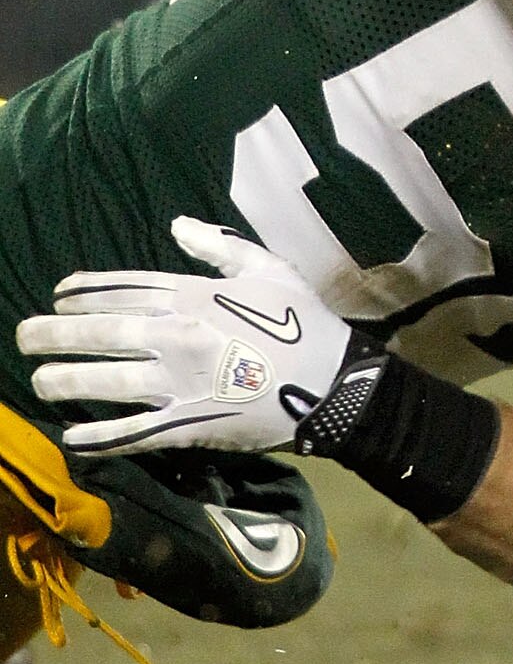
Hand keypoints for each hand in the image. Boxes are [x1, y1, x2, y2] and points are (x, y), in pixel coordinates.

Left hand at [17, 217, 351, 456]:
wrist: (330, 382)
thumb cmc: (300, 320)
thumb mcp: (267, 267)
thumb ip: (219, 247)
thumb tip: (176, 225)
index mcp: (194, 295)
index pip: (125, 289)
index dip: (85, 292)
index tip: (57, 296)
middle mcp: (176, 335)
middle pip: (103, 331)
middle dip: (55, 333)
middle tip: (24, 336)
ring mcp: (178, 382)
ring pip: (107, 381)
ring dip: (66, 380)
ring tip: (39, 380)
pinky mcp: (186, 423)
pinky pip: (134, 432)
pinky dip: (101, 437)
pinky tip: (73, 438)